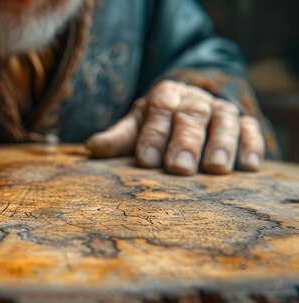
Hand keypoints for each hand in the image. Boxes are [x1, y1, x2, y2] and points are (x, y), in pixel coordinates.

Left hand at [85, 80, 263, 174]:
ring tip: (215, 168)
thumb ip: (117, 139)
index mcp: (165, 95)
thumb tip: (91, 147)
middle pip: (191, 116)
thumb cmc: (156, 125)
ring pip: (224, 121)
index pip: (158, 109)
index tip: (146, 160)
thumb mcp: (135, 127)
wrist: (189, 108)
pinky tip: (249, 165)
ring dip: (221, 144)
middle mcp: (194, 99)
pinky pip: (251, 130)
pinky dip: (251, 145)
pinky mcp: (244, 123)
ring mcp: (220, 110)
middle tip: (179, 166)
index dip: (152, 133)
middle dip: (185, 141)